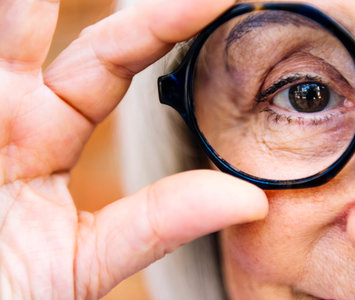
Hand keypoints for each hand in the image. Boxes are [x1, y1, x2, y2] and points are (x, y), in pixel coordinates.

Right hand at [0, 0, 267, 298]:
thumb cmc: (6, 297)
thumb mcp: (86, 263)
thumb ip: (159, 224)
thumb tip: (252, 201)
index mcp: (48, 142)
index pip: (112, 64)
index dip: (160, 27)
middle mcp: (7, 117)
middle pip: (48, 29)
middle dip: (102, 2)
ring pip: (3, 35)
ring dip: (26, 6)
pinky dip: (1, 30)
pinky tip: (20, 11)